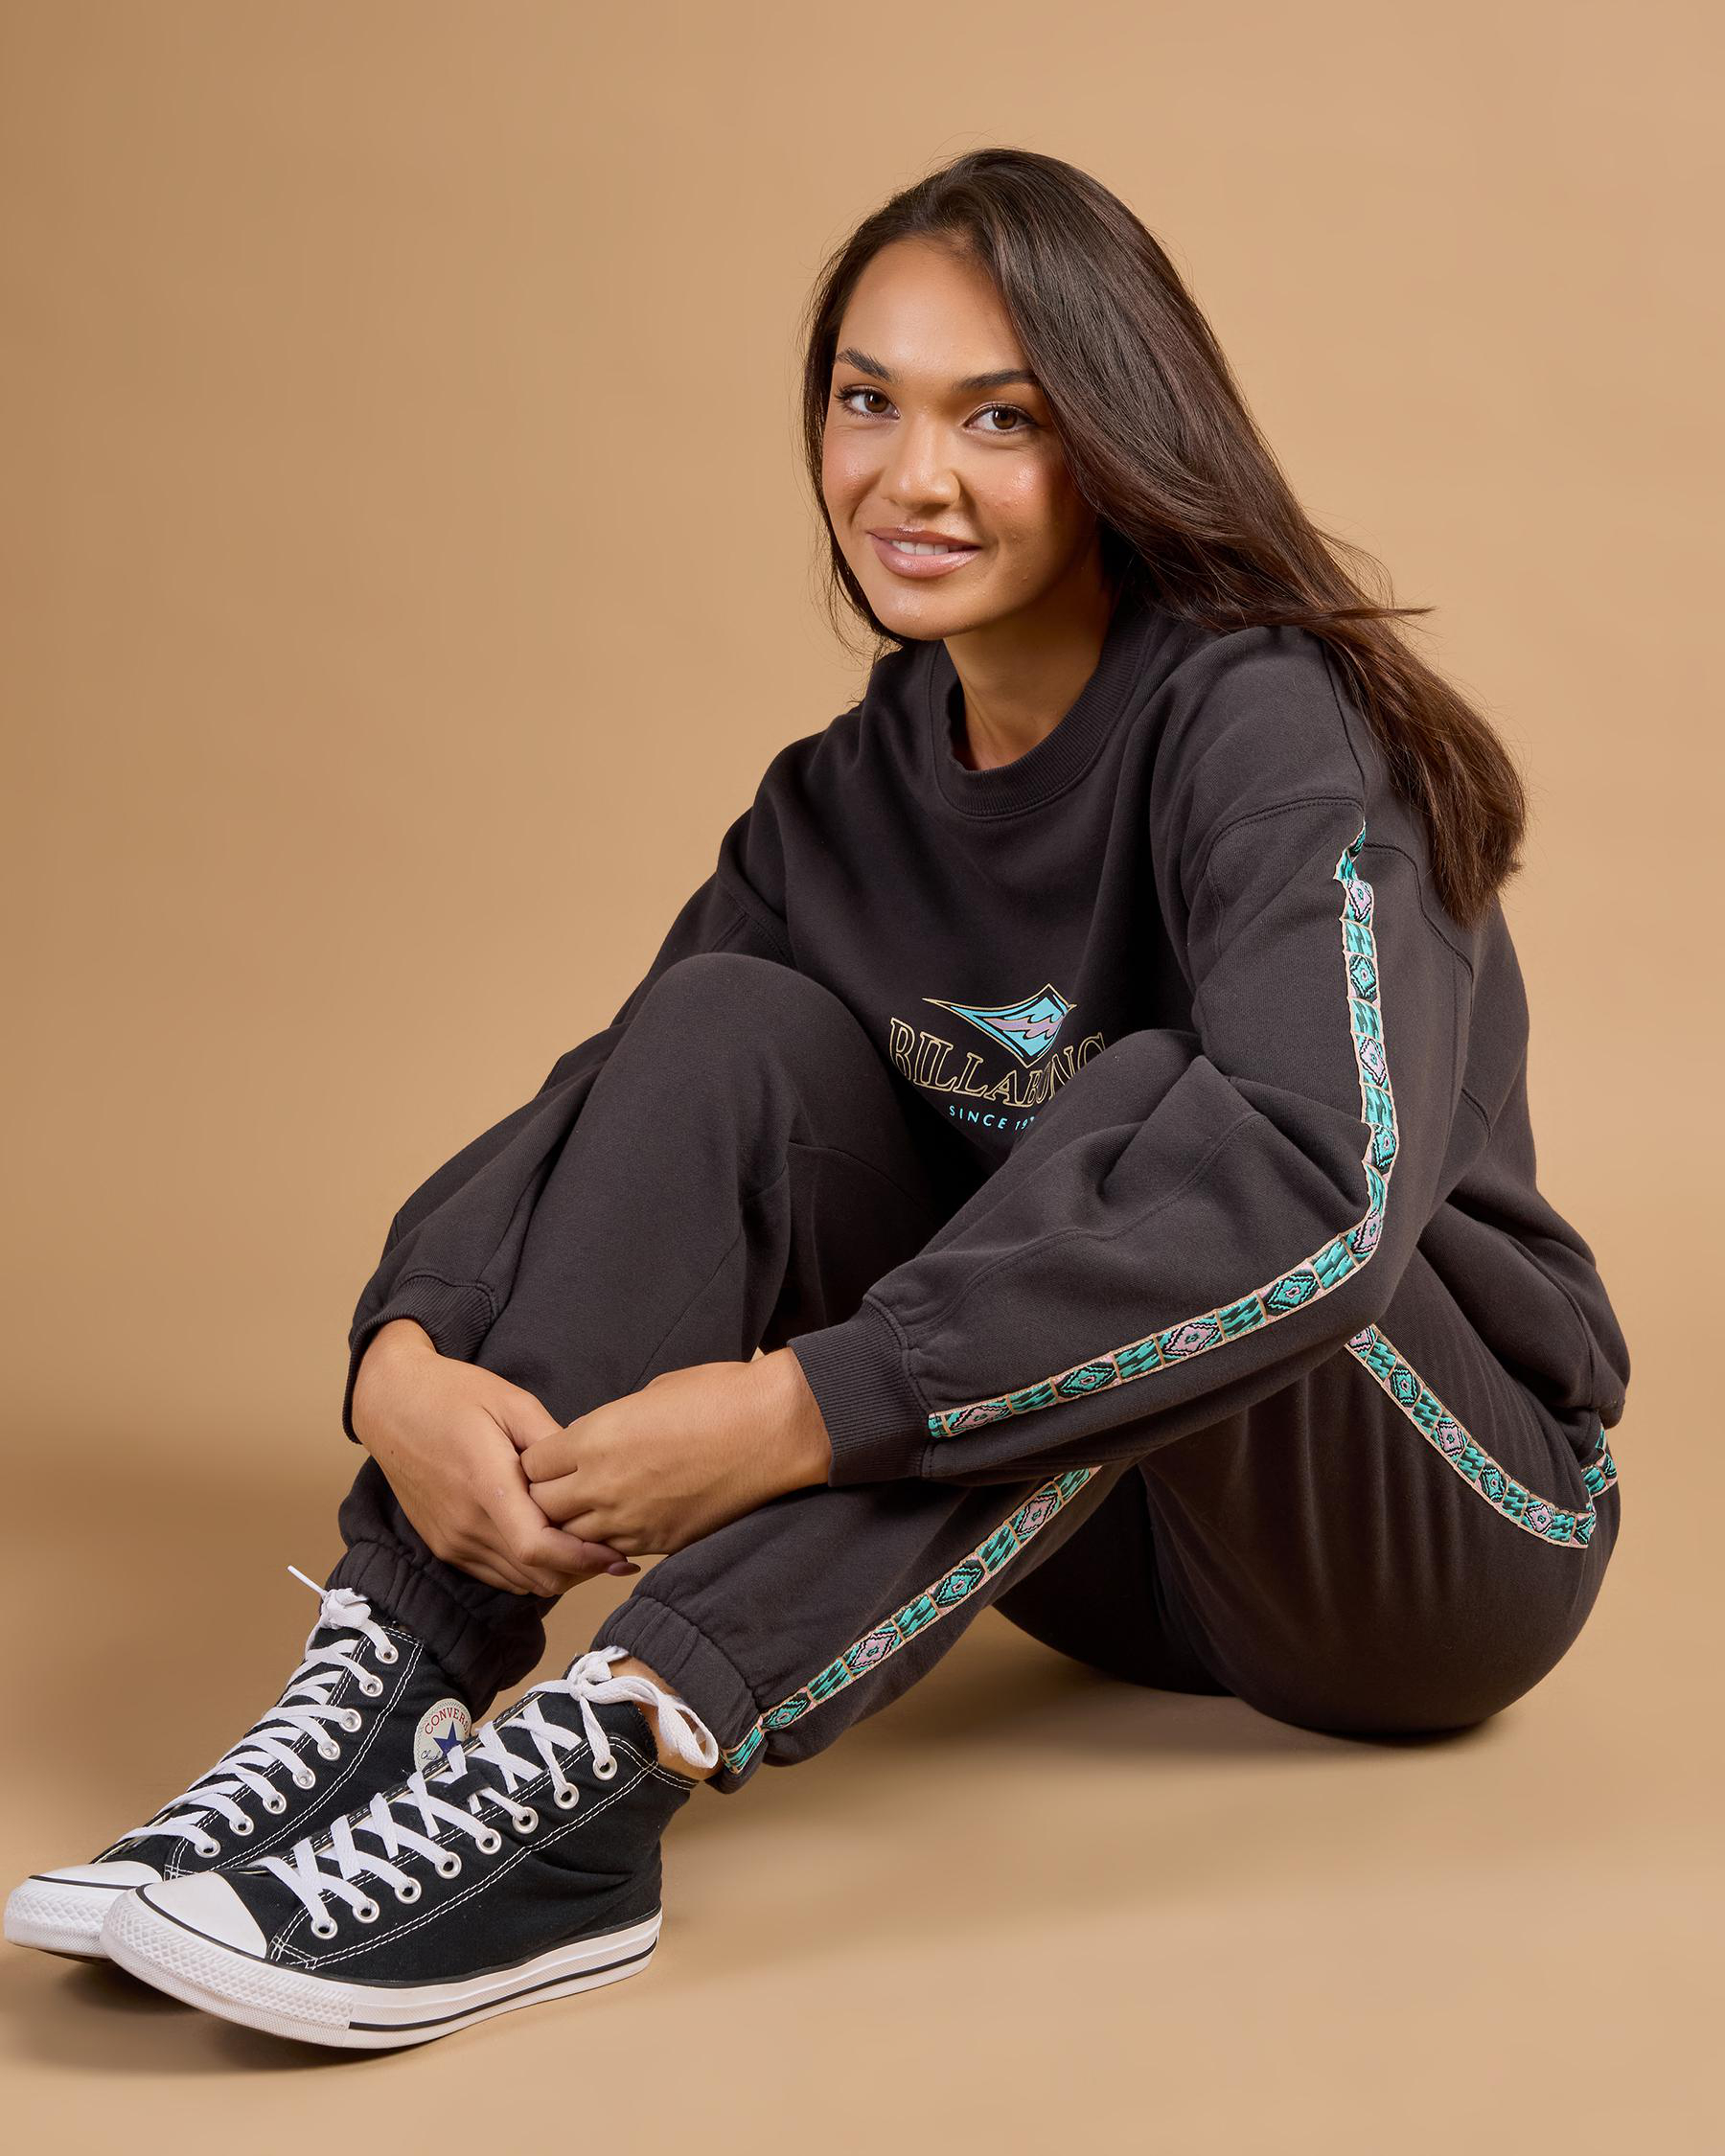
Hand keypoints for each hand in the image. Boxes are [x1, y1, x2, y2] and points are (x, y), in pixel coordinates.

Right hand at [351, 1319, 638, 1596]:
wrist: (391, 1404)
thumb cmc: (454, 1395)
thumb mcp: (513, 1403)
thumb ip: (553, 1443)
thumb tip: (589, 1474)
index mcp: (485, 1485)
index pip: (539, 1548)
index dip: (584, 1559)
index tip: (617, 1554)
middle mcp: (465, 1524)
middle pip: (535, 1575)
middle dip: (581, 1571)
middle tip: (612, 1551)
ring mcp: (451, 1540)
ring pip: (518, 1583)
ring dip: (556, 1573)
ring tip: (586, 1549)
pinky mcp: (444, 1546)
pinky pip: (496, 1575)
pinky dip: (528, 1571)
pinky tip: (549, 1547)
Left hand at [517, 1348, 832, 1556]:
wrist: (773, 1429)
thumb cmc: (718, 1396)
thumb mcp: (648, 1395)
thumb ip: (608, 1427)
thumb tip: (595, 1444)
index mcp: (594, 1439)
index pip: (531, 1466)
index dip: (537, 1462)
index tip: (551, 1458)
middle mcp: (602, 1485)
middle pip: (542, 1508)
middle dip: (544, 1498)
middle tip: (562, 1488)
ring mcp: (631, 1520)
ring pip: (573, 1538)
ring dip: (575, 1525)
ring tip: (590, 1509)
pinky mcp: (660, 1543)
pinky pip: (614, 1551)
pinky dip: (611, 1541)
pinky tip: (625, 1522)